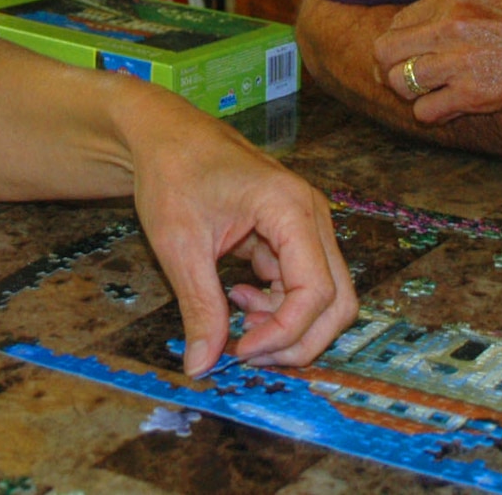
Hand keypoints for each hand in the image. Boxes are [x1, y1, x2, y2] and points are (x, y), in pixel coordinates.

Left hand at [124, 95, 357, 375]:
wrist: (165, 135)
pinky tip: (238, 297)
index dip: (284, 333)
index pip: (316, 291)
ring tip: (238, 322)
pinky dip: (276, 305)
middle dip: (297, 338)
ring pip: (324, 297)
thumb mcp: (179, 246)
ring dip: (287, 324)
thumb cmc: (173, 173)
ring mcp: (305, 225)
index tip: (241, 351)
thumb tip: (202, 366)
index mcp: (290, 209)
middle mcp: (311, 216)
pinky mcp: (292, 235)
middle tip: (247, 351)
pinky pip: (302, 285)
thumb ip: (199, 308)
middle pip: (337, 300)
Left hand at [373, 0, 501, 117]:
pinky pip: (425, 110)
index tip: (410, 57)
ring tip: (433, 96)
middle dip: (390, 69)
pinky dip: (432, 114)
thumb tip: (425, 27)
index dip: (401, 44)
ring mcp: (460, 57)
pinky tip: (452, 110)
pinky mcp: (474, 93)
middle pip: (386, 50)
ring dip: (411, 93)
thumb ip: (459, 7)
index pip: (399, 20)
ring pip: (400, 81)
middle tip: (406, 82)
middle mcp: (452, 20)